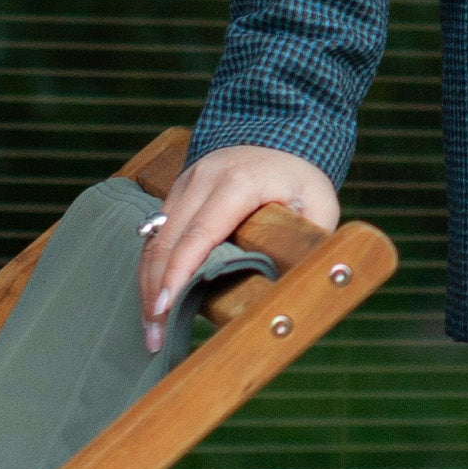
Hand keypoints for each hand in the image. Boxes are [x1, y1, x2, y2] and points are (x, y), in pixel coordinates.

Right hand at [138, 144, 339, 352]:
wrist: (280, 134)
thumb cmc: (301, 179)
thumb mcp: (319, 205)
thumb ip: (308, 242)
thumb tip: (299, 286)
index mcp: (238, 183)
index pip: (199, 234)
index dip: (179, 272)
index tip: (164, 308)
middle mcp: (204, 179)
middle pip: (168, 241)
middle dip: (155, 290)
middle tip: (153, 334)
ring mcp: (186, 182)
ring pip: (155, 238)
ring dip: (148, 282)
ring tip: (150, 326)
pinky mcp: (178, 191)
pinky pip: (157, 232)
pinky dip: (152, 266)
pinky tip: (154, 298)